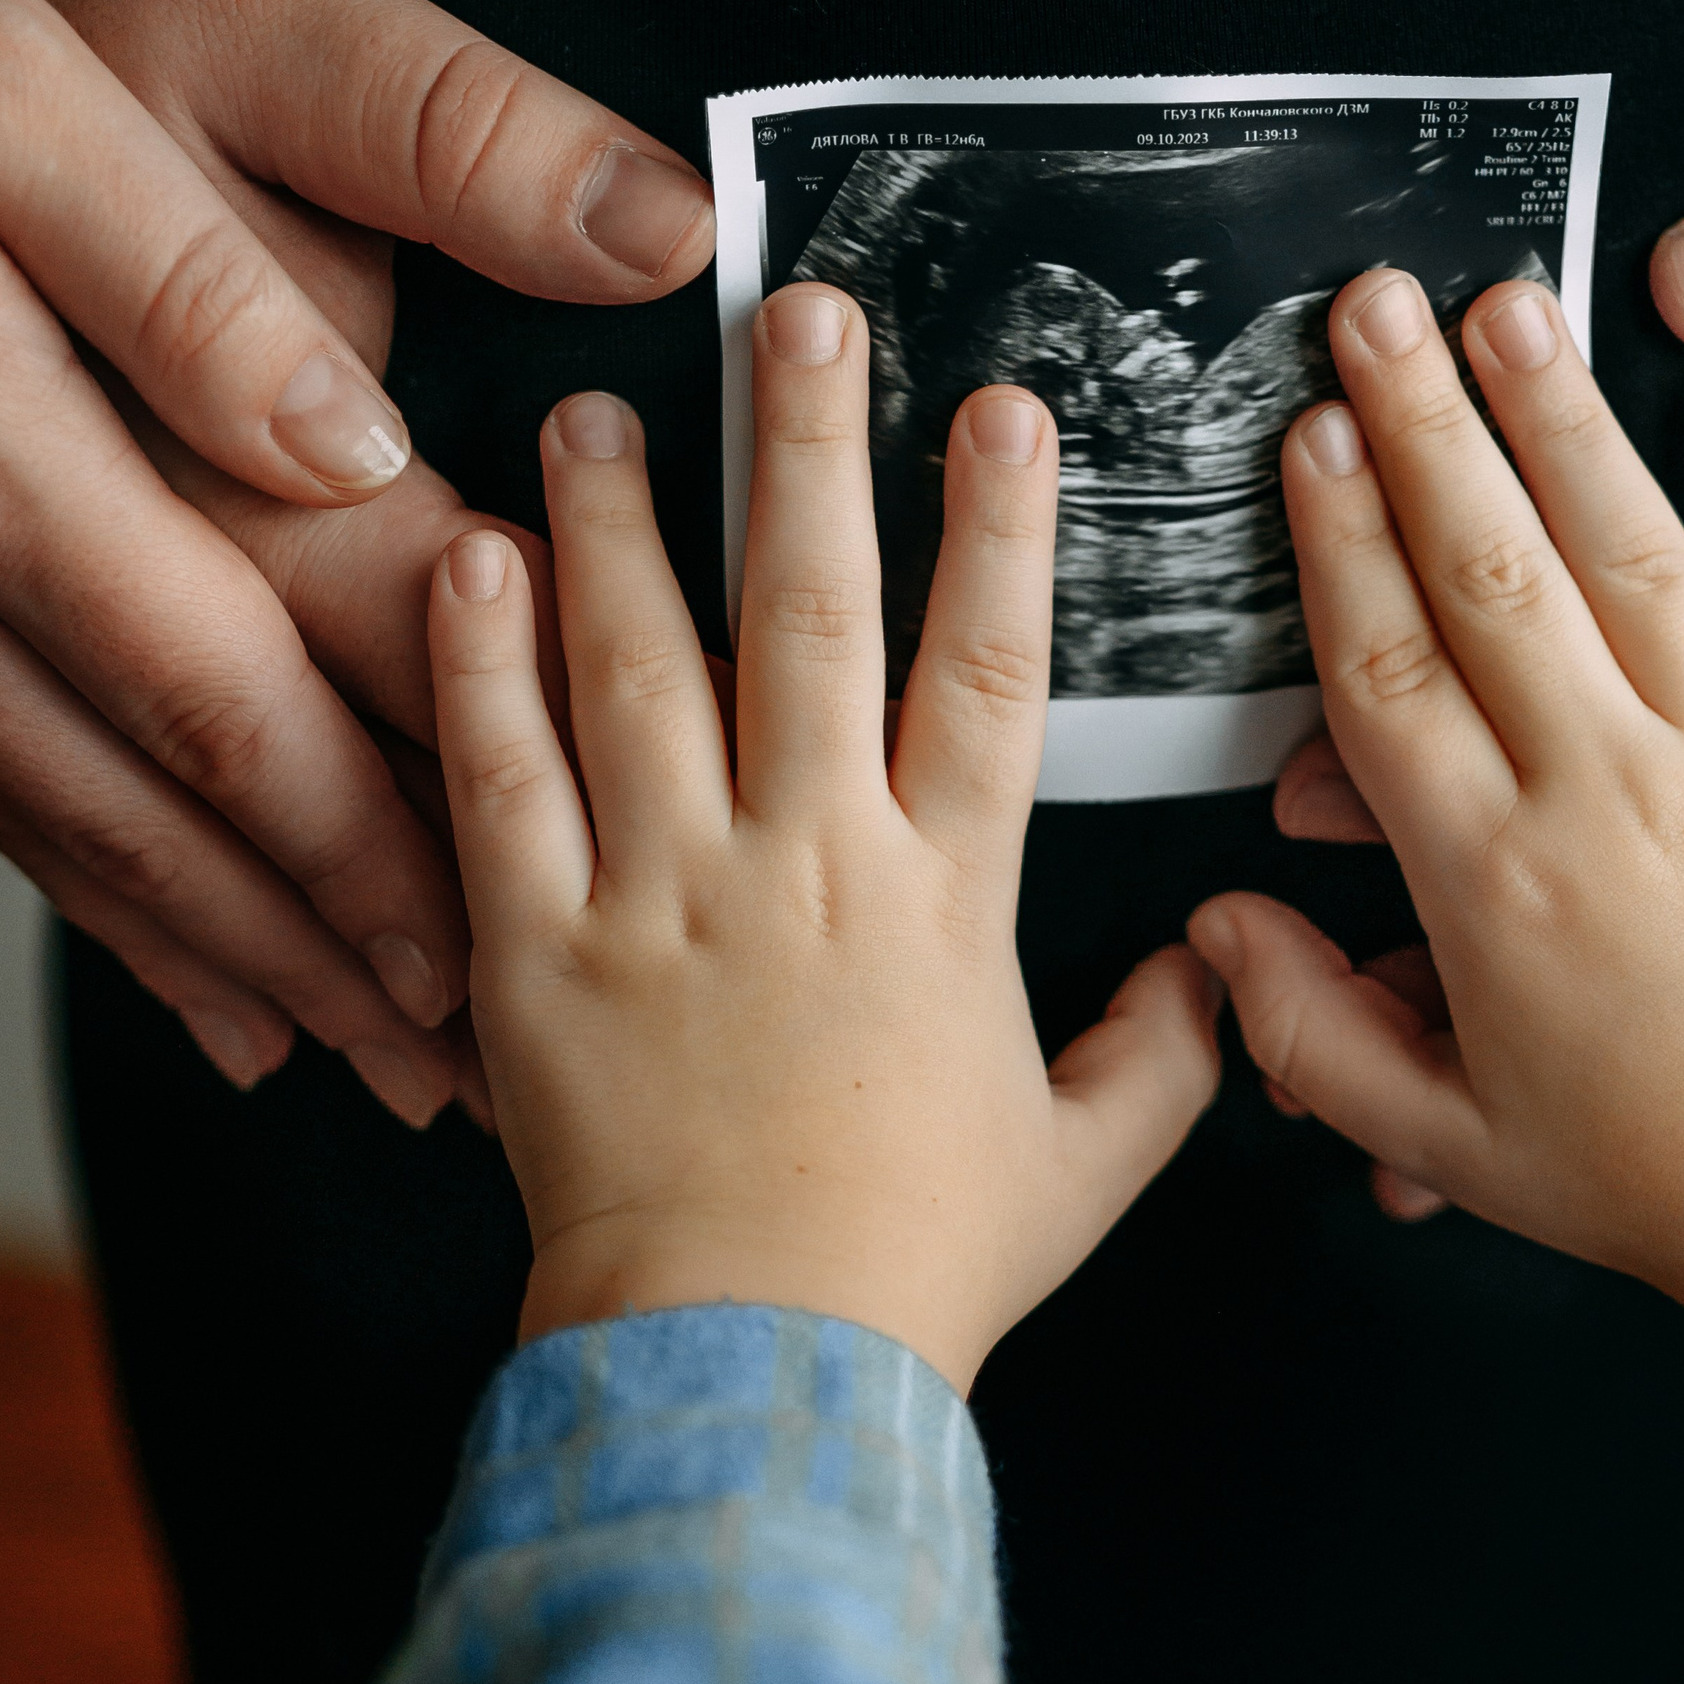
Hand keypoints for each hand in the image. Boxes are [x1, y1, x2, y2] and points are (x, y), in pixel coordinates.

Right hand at [0, 0, 706, 1112]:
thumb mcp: (111, 45)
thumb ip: (221, 252)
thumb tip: (385, 408)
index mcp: (23, 432)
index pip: (272, 648)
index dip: (416, 778)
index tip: (544, 889)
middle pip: (196, 786)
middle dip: (357, 932)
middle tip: (487, 1063)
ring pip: (101, 834)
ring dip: (255, 963)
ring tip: (384, 1068)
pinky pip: (6, 807)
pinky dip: (119, 916)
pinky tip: (205, 990)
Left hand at [426, 288, 1223, 1388]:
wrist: (748, 1367)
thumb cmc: (918, 1263)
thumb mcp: (1088, 1160)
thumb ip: (1168, 1047)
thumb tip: (1215, 965)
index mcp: (940, 897)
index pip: (987, 670)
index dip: (1003, 529)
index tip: (1002, 409)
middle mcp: (803, 862)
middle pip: (809, 615)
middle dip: (810, 450)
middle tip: (800, 317)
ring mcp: (664, 897)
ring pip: (637, 667)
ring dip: (619, 524)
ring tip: (603, 408)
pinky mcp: (540, 952)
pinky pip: (503, 781)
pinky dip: (479, 668)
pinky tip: (468, 560)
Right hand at [1191, 271, 1683, 1401]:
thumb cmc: (1651, 1174)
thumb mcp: (1444, 1140)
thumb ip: (1307, 1033)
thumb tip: (1212, 927)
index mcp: (1490, 879)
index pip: (1387, 667)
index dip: (1337, 537)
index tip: (1307, 432)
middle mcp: (1606, 792)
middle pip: (1489, 574)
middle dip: (1421, 425)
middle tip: (1373, 305)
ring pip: (1631, 558)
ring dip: (1562, 422)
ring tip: (1507, 308)